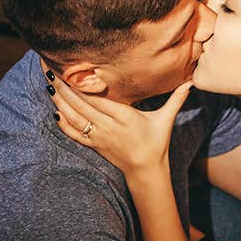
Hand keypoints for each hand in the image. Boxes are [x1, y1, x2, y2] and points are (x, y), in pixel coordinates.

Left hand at [48, 73, 193, 179]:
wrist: (146, 171)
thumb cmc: (156, 143)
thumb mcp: (165, 120)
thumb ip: (175, 100)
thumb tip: (191, 82)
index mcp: (124, 117)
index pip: (97, 98)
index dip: (80, 84)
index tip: (70, 69)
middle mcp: (109, 126)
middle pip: (81, 104)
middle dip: (63, 87)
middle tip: (49, 69)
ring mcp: (99, 137)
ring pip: (74, 118)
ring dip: (60, 102)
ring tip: (48, 84)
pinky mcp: (95, 146)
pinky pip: (75, 134)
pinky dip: (64, 123)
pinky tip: (55, 111)